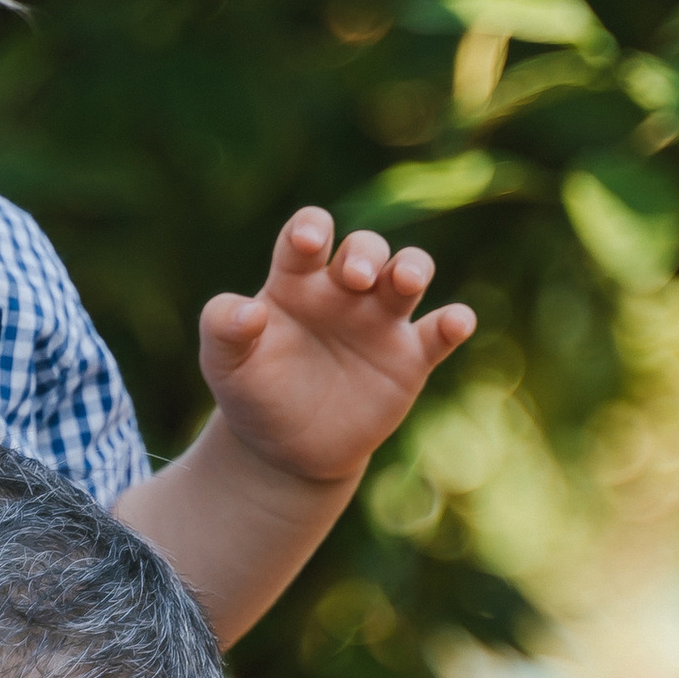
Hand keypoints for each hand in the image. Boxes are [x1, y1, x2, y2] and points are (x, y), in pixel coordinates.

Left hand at [200, 210, 473, 490]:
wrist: (284, 449)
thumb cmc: (253, 392)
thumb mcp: (223, 364)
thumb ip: (223, 328)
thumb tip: (250, 310)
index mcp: (295, 281)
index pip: (307, 234)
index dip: (312, 228)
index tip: (310, 243)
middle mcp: (342, 292)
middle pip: (366, 248)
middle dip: (365, 253)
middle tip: (353, 278)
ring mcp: (379, 322)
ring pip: (408, 274)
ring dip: (412, 267)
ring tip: (404, 280)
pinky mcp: (409, 359)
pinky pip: (438, 332)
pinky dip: (454, 322)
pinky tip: (456, 322)